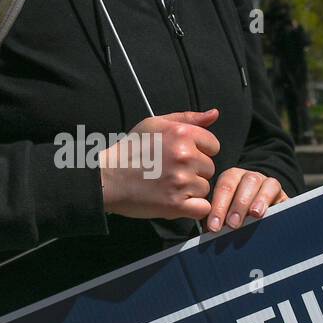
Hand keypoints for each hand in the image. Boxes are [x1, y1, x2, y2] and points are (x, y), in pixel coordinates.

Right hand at [99, 108, 219, 221]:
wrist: (108, 178)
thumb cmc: (130, 151)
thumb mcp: (155, 124)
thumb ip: (187, 118)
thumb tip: (214, 114)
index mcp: (181, 134)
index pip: (214, 146)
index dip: (200, 152)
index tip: (183, 157)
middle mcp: (184, 156)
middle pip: (210, 168)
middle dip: (195, 171)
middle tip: (171, 172)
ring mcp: (181, 181)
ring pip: (204, 188)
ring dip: (191, 190)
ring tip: (169, 185)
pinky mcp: (176, 204)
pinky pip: (202, 208)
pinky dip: (192, 208)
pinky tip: (176, 201)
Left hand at [207, 167, 287, 231]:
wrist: (261, 220)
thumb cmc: (236, 218)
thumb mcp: (225, 218)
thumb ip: (218, 222)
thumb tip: (210, 234)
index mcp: (231, 178)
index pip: (225, 186)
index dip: (219, 206)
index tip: (214, 227)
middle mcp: (250, 177)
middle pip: (246, 183)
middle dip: (238, 204)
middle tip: (233, 224)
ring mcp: (268, 183)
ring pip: (266, 183)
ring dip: (259, 200)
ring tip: (255, 215)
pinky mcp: (282, 193)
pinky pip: (281, 194)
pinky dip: (274, 202)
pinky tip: (269, 215)